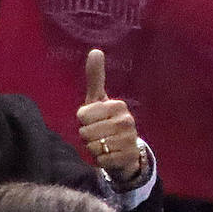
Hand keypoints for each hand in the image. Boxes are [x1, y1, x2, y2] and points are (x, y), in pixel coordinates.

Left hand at [76, 49, 143, 183]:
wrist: (127, 150)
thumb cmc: (106, 122)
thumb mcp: (98, 100)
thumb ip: (95, 77)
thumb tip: (95, 50)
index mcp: (117, 105)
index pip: (83, 115)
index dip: (83, 120)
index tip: (93, 120)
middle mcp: (126, 120)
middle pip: (86, 132)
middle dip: (87, 136)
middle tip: (98, 134)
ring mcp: (129, 139)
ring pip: (93, 147)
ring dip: (93, 149)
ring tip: (104, 145)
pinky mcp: (128, 156)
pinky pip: (101, 160)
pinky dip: (101, 161)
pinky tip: (109, 155)